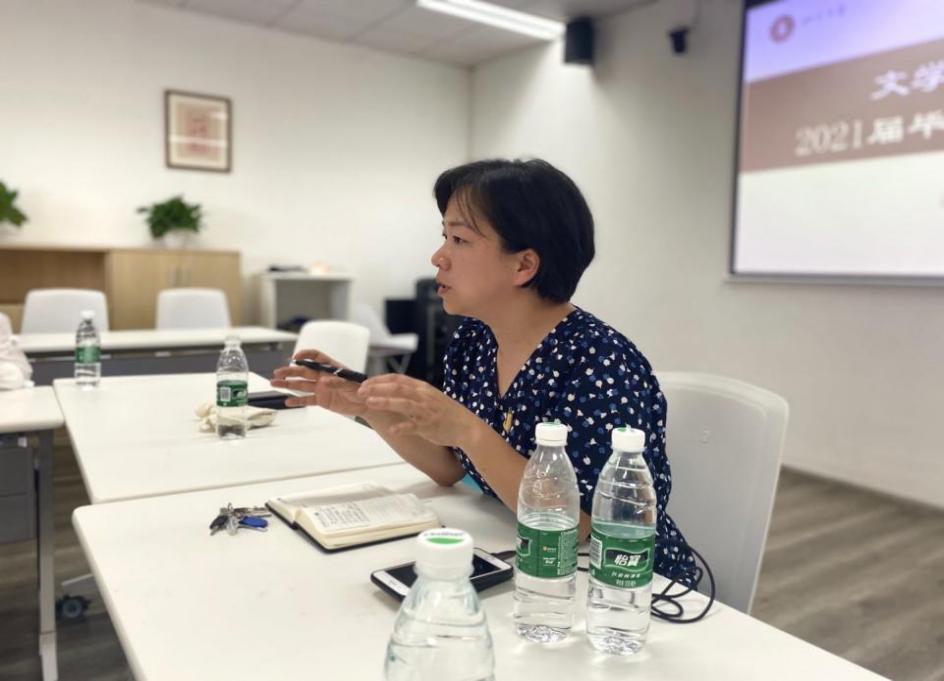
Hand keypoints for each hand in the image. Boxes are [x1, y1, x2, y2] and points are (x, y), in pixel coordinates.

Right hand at [270, 349, 365, 416]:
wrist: (365, 403)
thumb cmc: (361, 390)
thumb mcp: (351, 385)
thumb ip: (338, 383)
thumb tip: (324, 381)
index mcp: (331, 368)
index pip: (316, 357)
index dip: (306, 355)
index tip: (295, 358)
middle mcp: (323, 377)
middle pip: (303, 371)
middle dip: (289, 371)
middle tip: (277, 372)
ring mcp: (321, 388)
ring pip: (301, 385)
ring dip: (288, 384)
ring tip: (274, 384)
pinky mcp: (321, 400)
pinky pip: (307, 399)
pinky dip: (297, 400)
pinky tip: (287, 401)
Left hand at [356, 374, 480, 447]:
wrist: (466, 426)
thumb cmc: (444, 412)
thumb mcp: (428, 397)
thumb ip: (410, 394)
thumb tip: (389, 391)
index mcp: (421, 388)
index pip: (397, 379)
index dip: (379, 380)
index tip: (364, 383)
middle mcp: (423, 396)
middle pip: (397, 388)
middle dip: (377, 388)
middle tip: (360, 391)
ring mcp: (426, 410)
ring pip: (404, 403)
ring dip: (386, 402)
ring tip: (370, 403)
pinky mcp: (429, 425)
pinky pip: (414, 426)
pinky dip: (403, 427)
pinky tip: (392, 430)